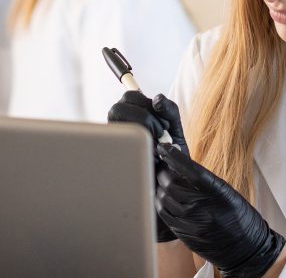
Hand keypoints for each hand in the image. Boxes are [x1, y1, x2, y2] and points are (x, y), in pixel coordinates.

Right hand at [107, 91, 187, 240]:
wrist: (169, 191)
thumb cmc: (172, 159)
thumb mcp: (175, 131)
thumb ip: (169, 111)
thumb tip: (157, 97)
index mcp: (133, 117)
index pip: (129, 96)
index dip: (146, 103)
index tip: (163, 122)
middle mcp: (119, 129)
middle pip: (119, 107)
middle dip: (144, 117)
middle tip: (159, 134)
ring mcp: (114, 144)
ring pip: (115, 123)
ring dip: (140, 130)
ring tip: (154, 147)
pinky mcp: (111, 159)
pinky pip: (116, 143)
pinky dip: (136, 147)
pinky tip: (148, 158)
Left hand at [155, 144, 285, 277]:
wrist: (247, 250)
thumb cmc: (241, 218)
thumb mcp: (229, 193)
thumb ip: (207, 182)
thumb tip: (183, 166)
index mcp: (219, 193)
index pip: (191, 170)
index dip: (174, 157)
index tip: (165, 148)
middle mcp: (204, 208)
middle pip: (173, 184)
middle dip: (164, 172)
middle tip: (164, 167)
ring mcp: (193, 224)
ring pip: (164, 200)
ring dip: (160, 187)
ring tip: (163, 182)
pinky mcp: (185, 236)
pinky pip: (165, 216)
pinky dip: (161, 204)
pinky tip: (164, 199)